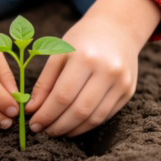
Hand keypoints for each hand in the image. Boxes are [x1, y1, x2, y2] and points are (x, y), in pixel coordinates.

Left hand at [25, 0, 160, 136]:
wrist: (119, 29)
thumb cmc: (83, 39)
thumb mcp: (59, 53)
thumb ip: (45, 82)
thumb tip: (32, 110)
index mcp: (86, 57)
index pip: (63, 96)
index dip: (46, 114)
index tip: (33, 124)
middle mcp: (108, 71)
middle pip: (79, 110)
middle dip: (57, 126)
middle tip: (43, 131)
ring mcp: (121, 82)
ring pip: (94, 118)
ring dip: (72, 130)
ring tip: (56, 130)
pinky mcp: (128, 91)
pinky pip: (106, 115)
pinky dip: (87, 125)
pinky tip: (74, 125)